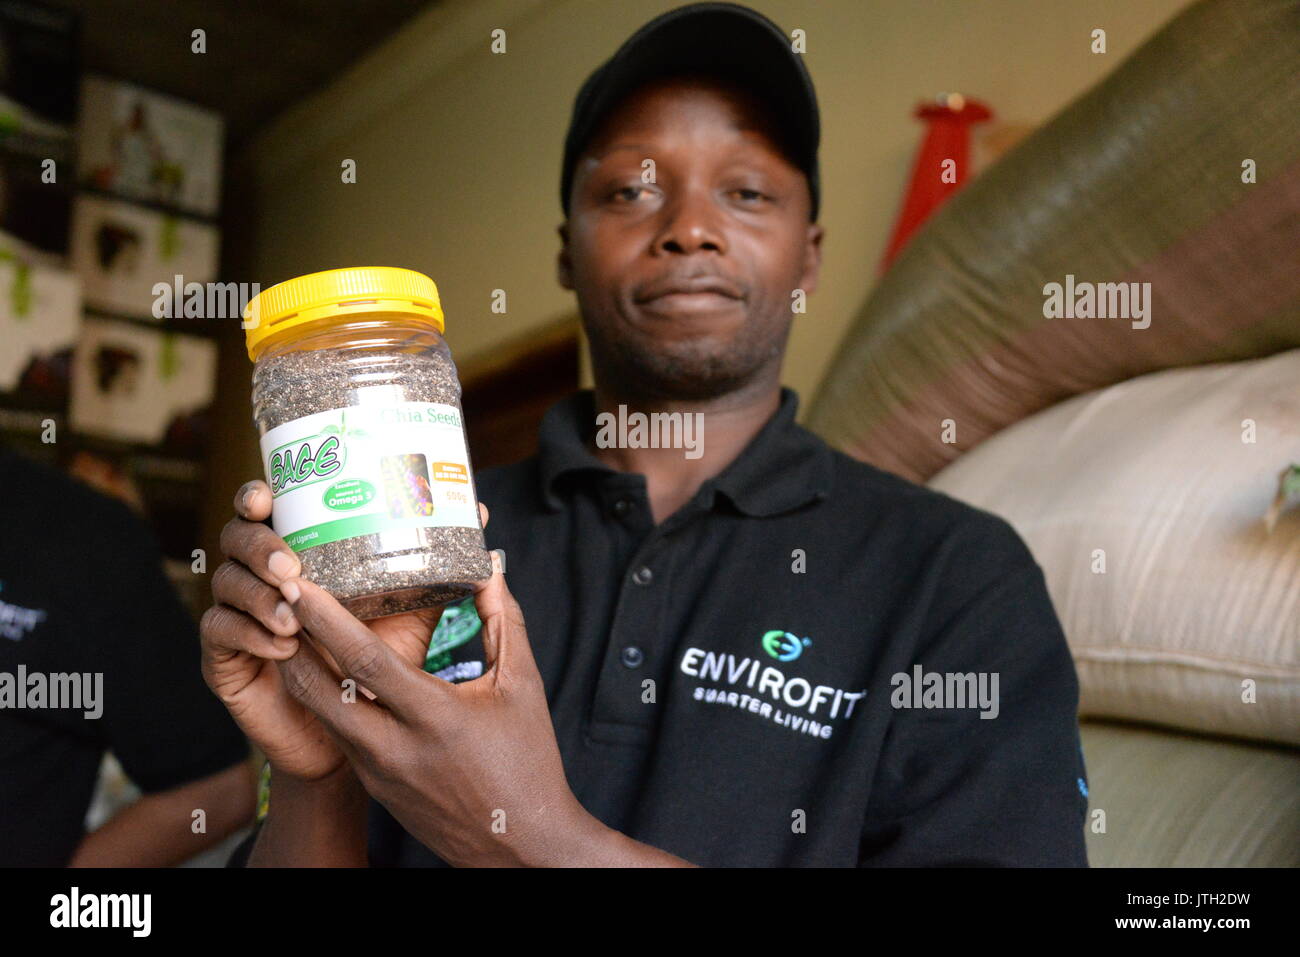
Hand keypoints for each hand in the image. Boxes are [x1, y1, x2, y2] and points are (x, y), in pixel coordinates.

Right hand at [199, 479, 483, 781]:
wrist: (356, 736)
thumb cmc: (381, 664)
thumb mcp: (409, 611)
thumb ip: (434, 564)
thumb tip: (479, 509)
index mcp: (298, 553)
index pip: (266, 510)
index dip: (258, 496)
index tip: (268, 495)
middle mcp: (261, 577)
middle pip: (236, 538)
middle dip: (259, 545)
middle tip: (291, 566)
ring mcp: (237, 615)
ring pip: (225, 583)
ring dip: (257, 593)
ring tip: (292, 614)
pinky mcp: (223, 659)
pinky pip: (220, 634)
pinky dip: (249, 635)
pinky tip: (283, 645)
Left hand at [274, 552, 600, 866]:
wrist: (519, 842)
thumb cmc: (528, 761)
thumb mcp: (522, 684)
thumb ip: (502, 620)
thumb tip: (488, 568)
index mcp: (435, 718)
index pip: (364, 662)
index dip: (326, 620)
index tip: (299, 584)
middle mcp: (395, 748)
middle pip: (320, 689)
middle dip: (291, 639)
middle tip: (275, 596)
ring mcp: (378, 773)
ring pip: (321, 713)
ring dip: (300, 669)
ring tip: (291, 625)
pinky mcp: (373, 788)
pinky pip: (338, 734)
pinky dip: (325, 698)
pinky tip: (325, 670)